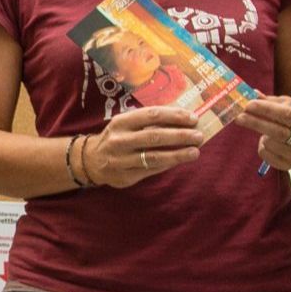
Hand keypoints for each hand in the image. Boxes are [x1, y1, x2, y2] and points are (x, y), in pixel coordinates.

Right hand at [88, 106, 205, 188]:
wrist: (91, 160)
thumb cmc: (117, 137)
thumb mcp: (126, 124)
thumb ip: (148, 121)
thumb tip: (182, 118)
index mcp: (121, 122)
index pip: (152, 115)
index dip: (174, 116)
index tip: (192, 118)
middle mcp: (120, 140)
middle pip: (155, 136)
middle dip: (180, 136)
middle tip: (199, 136)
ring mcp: (122, 160)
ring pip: (154, 157)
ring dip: (178, 154)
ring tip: (195, 152)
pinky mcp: (126, 176)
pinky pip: (151, 170)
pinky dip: (168, 165)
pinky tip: (180, 160)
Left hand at [234, 94, 290, 171]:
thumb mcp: (290, 103)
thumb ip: (270, 101)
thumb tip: (251, 94)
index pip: (287, 115)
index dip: (266, 109)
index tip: (249, 104)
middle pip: (277, 132)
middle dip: (255, 122)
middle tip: (239, 116)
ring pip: (270, 144)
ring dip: (261, 134)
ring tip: (264, 129)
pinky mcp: (290, 165)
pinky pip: (267, 156)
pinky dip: (261, 146)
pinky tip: (267, 140)